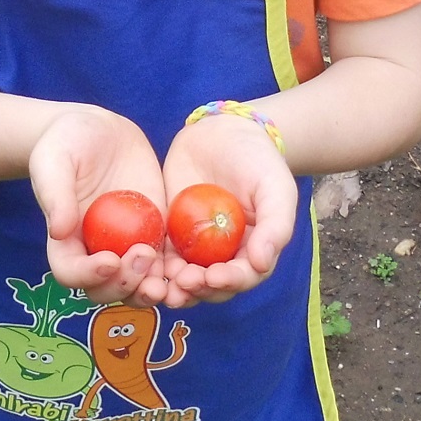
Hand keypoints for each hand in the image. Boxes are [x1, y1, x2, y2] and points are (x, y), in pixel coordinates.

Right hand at [30, 105, 169, 306]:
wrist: (101, 130)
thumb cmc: (67, 143)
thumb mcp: (54, 161)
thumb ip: (55, 193)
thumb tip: (59, 231)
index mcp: (65, 241)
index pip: (70, 272)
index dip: (87, 275)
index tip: (109, 261)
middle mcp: (94, 251)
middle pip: (106, 288)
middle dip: (125, 285)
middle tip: (143, 258)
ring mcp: (126, 246)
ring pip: (138, 285)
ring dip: (151, 289)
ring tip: (167, 278)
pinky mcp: (153, 235)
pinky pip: (164, 263)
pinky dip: (175, 272)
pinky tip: (189, 267)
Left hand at [155, 112, 297, 307]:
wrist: (223, 131)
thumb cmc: (258, 161)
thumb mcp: (275, 189)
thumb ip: (275, 226)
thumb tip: (262, 264)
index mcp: (253, 250)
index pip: (243, 276)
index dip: (229, 282)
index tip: (214, 277)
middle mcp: (224, 255)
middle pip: (211, 285)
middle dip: (198, 289)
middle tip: (183, 283)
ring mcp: (196, 245)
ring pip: (184, 277)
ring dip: (174, 286)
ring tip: (162, 284)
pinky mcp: (170, 232)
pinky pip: (161, 255)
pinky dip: (154, 266)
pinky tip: (144, 264)